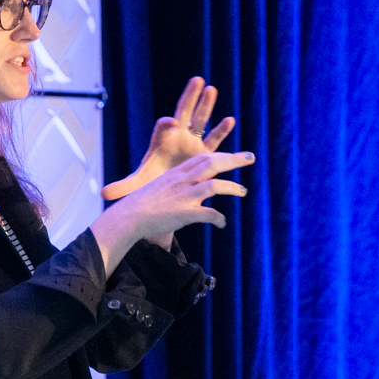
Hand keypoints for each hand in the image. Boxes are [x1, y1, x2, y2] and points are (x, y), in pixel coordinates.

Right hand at [89, 150, 254, 275]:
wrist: (128, 218)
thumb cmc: (141, 205)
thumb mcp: (160, 189)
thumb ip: (177, 186)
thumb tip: (188, 189)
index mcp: (176, 173)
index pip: (202, 158)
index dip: (220, 155)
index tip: (234, 155)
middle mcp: (181, 181)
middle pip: (211, 163)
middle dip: (233, 159)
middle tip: (250, 157)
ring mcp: (184, 196)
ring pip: (214, 186)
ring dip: (231, 187)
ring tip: (243, 191)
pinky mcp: (184, 213)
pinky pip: (209, 214)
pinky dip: (219, 218)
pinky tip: (222, 223)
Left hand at [102, 77, 235, 200]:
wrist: (169, 188)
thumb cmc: (154, 181)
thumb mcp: (140, 183)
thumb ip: (124, 186)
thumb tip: (104, 193)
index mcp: (161, 141)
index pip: (162, 127)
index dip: (165, 124)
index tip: (171, 122)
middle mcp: (178, 137)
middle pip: (183, 112)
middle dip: (190, 97)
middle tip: (197, 80)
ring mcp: (192, 142)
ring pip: (200, 120)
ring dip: (206, 105)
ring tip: (212, 89)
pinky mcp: (204, 152)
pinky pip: (214, 139)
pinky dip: (222, 130)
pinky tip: (230, 120)